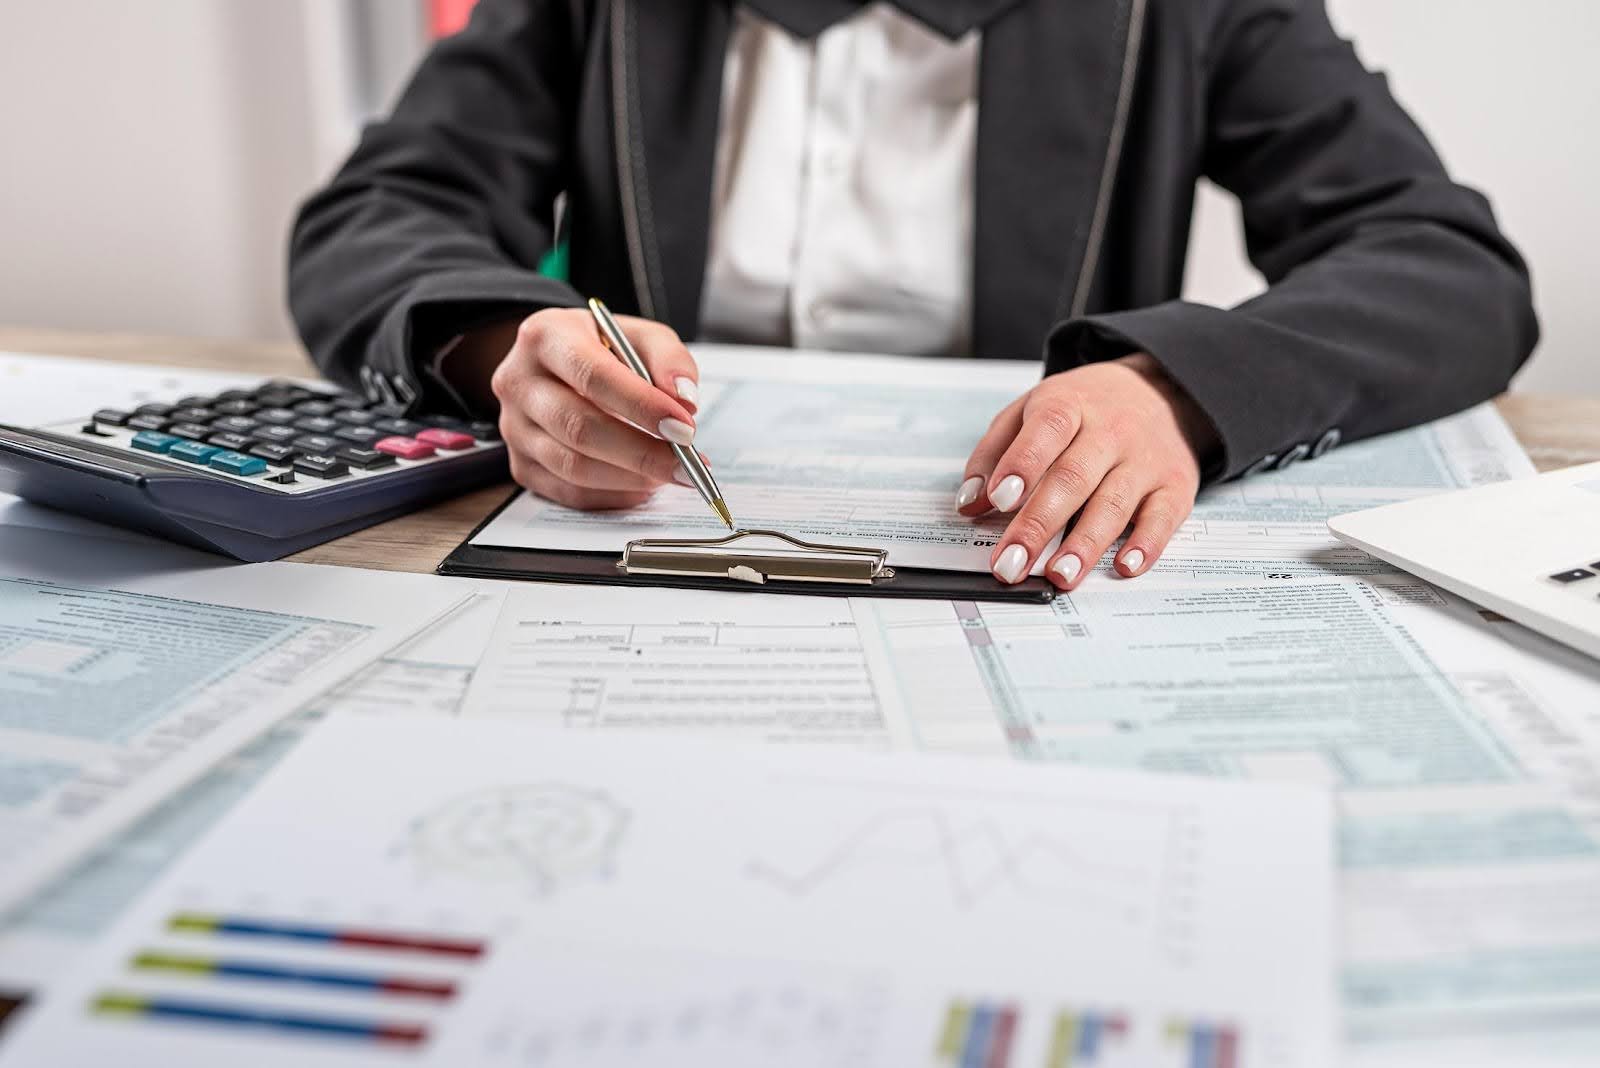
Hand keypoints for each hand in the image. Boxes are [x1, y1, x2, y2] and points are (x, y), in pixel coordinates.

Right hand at [489, 308, 702, 509]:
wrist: (557, 365)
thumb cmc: (602, 349)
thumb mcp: (639, 336)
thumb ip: (669, 359)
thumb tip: (685, 401)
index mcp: (545, 336)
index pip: (592, 375)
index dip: (641, 405)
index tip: (683, 427)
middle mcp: (518, 382)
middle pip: (579, 427)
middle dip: (641, 451)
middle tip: (685, 462)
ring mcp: (513, 428)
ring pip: (573, 467)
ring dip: (631, 478)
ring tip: (669, 471)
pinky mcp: (521, 465)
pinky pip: (569, 493)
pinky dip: (614, 495)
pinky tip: (643, 485)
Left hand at [957, 354, 1211, 588]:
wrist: (1160, 390)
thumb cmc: (1085, 409)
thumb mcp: (1030, 411)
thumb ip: (994, 453)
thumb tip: (969, 502)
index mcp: (1069, 405)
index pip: (1046, 430)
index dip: (1023, 465)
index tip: (1000, 499)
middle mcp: (1110, 431)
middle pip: (1073, 478)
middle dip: (1038, 525)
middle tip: (1011, 563)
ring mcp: (1144, 460)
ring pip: (1114, 504)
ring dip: (1085, 544)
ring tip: (1059, 576)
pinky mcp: (1174, 485)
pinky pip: (1164, 518)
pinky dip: (1146, 545)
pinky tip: (1125, 567)